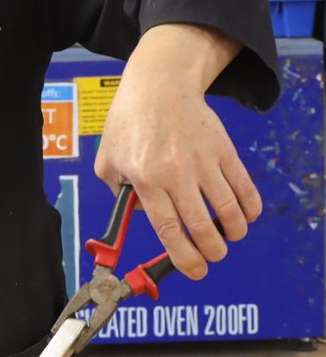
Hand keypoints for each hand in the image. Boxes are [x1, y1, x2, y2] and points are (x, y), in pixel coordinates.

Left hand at [94, 24, 260, 278]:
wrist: (159, 86)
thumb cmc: (129, 122)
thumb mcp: (107, 158)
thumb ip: (116, 190)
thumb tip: (130, 215)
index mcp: (146, 179)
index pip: (169, 228)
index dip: (184, 256)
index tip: (194, 270)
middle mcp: (176, 173)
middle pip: (202, 225)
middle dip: (212, 251)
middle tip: (213, 257)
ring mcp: (204, 162)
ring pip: (228, 209)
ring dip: (234, 231)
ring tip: (229, 237)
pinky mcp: (224, 150)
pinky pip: (244, 186)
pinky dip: (249, 207)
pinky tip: (245, 216)